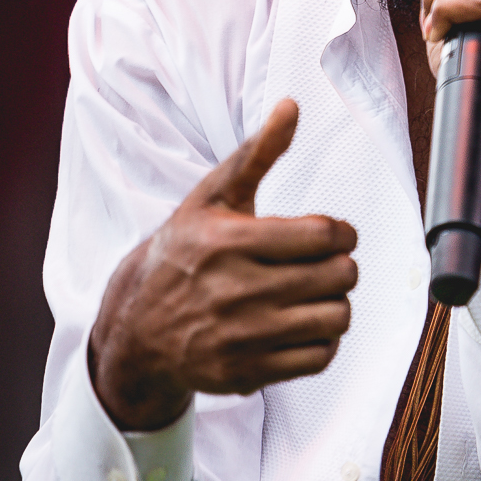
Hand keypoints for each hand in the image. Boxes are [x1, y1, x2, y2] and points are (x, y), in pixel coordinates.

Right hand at [87, 98, 357, 429]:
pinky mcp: (247, 373)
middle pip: (338, 276)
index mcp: (229, 242)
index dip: (342, 232)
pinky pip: (320, 357)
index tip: (333, 234)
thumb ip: (255, 153)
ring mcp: (242, 337)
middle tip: (326, 263)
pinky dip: (324, 339)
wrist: (138, 328)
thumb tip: (290, 107)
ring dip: (336, 302)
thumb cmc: (182, 254)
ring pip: (336, 318)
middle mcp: (236, 291)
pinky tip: (305, 323)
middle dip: (341, 265)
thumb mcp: (210, 199)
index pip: (324, 235)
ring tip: (317, 292)